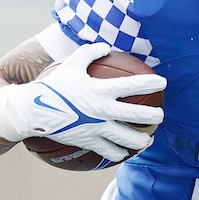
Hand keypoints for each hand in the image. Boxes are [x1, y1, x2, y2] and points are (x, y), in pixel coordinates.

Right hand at [0, 42, 166, 161]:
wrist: (35, 110)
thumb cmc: (53, 85)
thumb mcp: (71, 64)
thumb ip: (90, 52)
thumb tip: (105, 46)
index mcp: (101, 90)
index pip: (133, 85)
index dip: (151, 83)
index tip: (163, 83)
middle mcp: (103, 110)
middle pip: (137, 115)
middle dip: (154, 116)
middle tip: (161, 116)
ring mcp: (97, 128)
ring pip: (128, 139)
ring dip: (142, 141)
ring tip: (148, 140)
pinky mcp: (90, 142)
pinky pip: (110, 152)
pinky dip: (120, 153)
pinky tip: (126, 154)